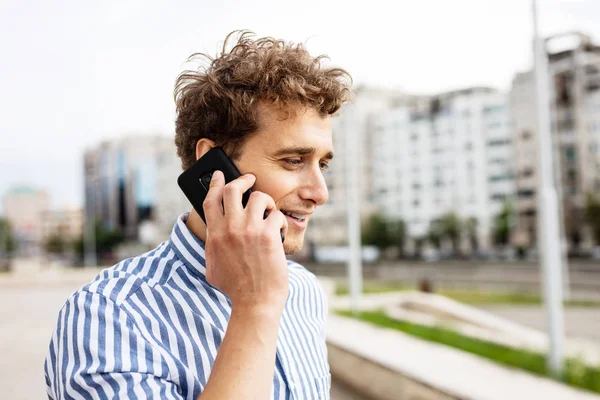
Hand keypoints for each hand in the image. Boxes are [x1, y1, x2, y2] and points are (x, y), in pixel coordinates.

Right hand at [202, 170, 288, 312]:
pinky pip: (276, 215)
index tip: (219, 174)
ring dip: (266, 202)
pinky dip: (280, 221)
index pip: (210, 200)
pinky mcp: (268, 235)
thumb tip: (216, 232)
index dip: (214, 183)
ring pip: (258, 197)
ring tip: (269, 212)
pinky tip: (279, 232)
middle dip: (243, 180)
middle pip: (232, 189)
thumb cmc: (236, 289)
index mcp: (214, 236)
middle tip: (250, 180)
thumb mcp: (213, 266)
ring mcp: (249, 230)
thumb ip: (213, 246)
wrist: (255, 303)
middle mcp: (230, 229)